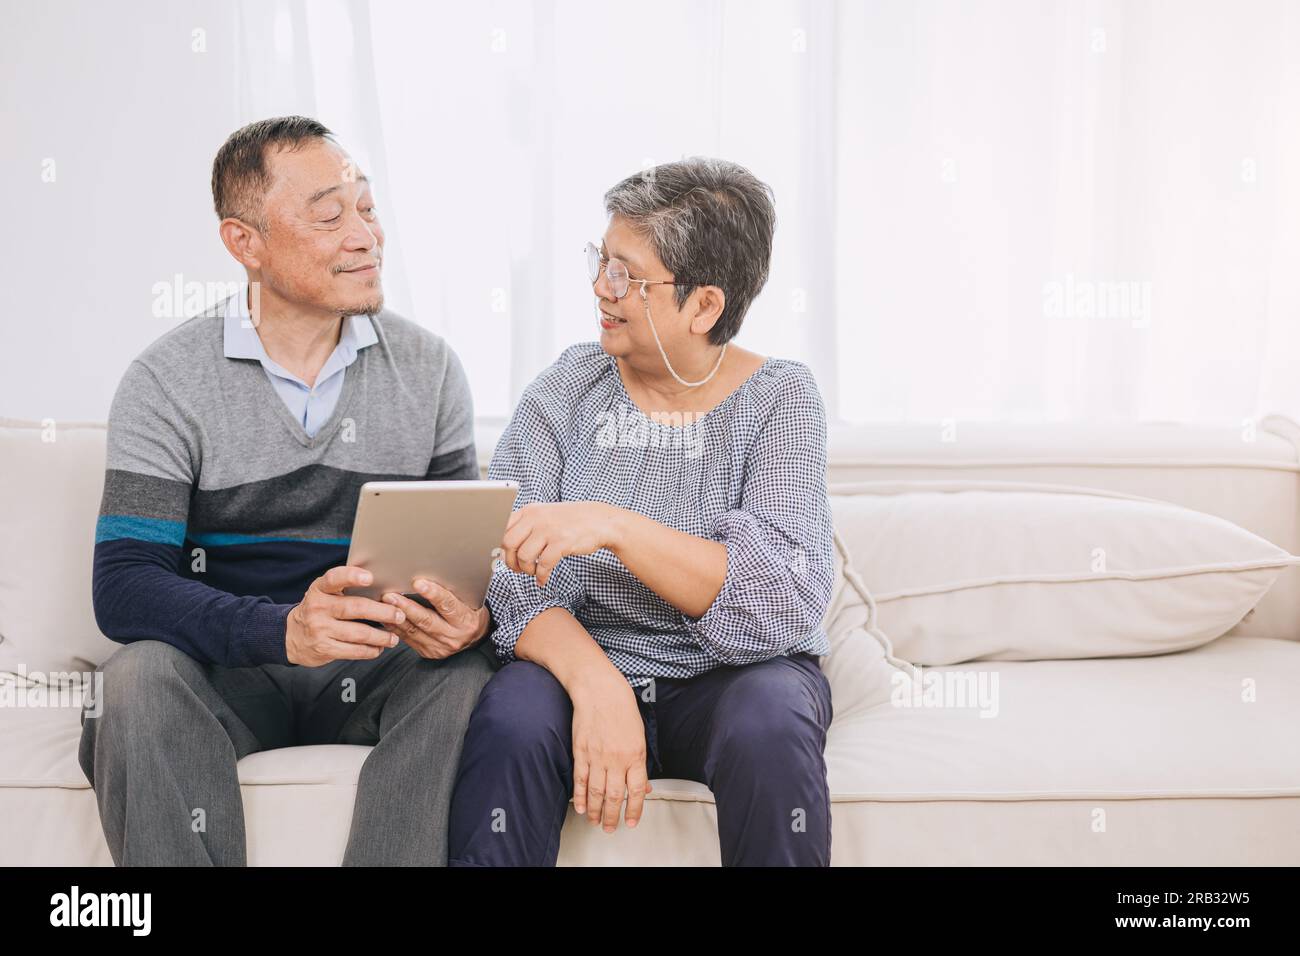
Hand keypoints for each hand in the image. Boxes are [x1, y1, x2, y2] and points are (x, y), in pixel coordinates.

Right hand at [286, 566, 405, 665]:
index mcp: (320, 589)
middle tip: (399, 614)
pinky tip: (378, 648)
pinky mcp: (324, 648)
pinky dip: (370, 650)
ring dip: (381, 636)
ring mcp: (320, 629)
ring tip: (394, 637)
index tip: (370, 577)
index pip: (335, 579)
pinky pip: (353, 651)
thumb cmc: (318, 610)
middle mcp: (318, 607)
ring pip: (358, 633)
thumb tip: (382, 583)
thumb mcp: (324, 593)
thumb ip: (345, 587)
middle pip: (356, 608)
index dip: (352, 576)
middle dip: (382, 612)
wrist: (291, 636)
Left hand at [380, 577, 489, 659]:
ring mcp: (440, 647)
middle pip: (426, 620)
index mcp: (466, 620)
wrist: (475, 637)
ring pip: (413, 631)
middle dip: (406, 607)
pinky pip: (408, 639)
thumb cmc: (469, 611)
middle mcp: (453, 636)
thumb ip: (452, 591)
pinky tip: (386, 617)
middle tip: (390, 596)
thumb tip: (429, 573)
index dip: (433, 593)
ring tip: (383, 604)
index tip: (418, 583)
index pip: (448, 605)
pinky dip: (396, 627)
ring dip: (396, 617)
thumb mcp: (468, 600)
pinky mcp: (429, 652)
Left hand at [501, 502, 620, 587]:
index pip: (502, 529)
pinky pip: (543, 565)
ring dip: (527, 570)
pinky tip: (543, 579)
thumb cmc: (570, 521)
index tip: (507, 558)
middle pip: (508, 544)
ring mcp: (549, 530)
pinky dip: (541, 576)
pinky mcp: (562, 542)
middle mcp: (536, 518)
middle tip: (519, 568)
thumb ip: (526, 526)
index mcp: (529, 511)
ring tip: (535, 572)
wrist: (600, 520)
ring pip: (524, 557)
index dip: (501, 547)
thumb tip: (503, 548)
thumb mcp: (545, 516)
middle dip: (510, 561)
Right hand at [571, 671, 652, 831]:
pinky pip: (580, 779)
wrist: (600, 691)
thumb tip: (645, 787)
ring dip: (596, 811)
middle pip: (615, 796)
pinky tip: (581, 807)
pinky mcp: (581, 752)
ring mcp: (597, 756)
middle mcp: (617, 759)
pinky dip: (580, 796)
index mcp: (635, 755)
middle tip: (610, 829)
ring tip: (595, 822)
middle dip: (612, 816)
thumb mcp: (640, 737)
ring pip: (596, 791)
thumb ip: (640, 764)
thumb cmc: (622, 710)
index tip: (631, 822)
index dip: (634, 810)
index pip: (637, 790)